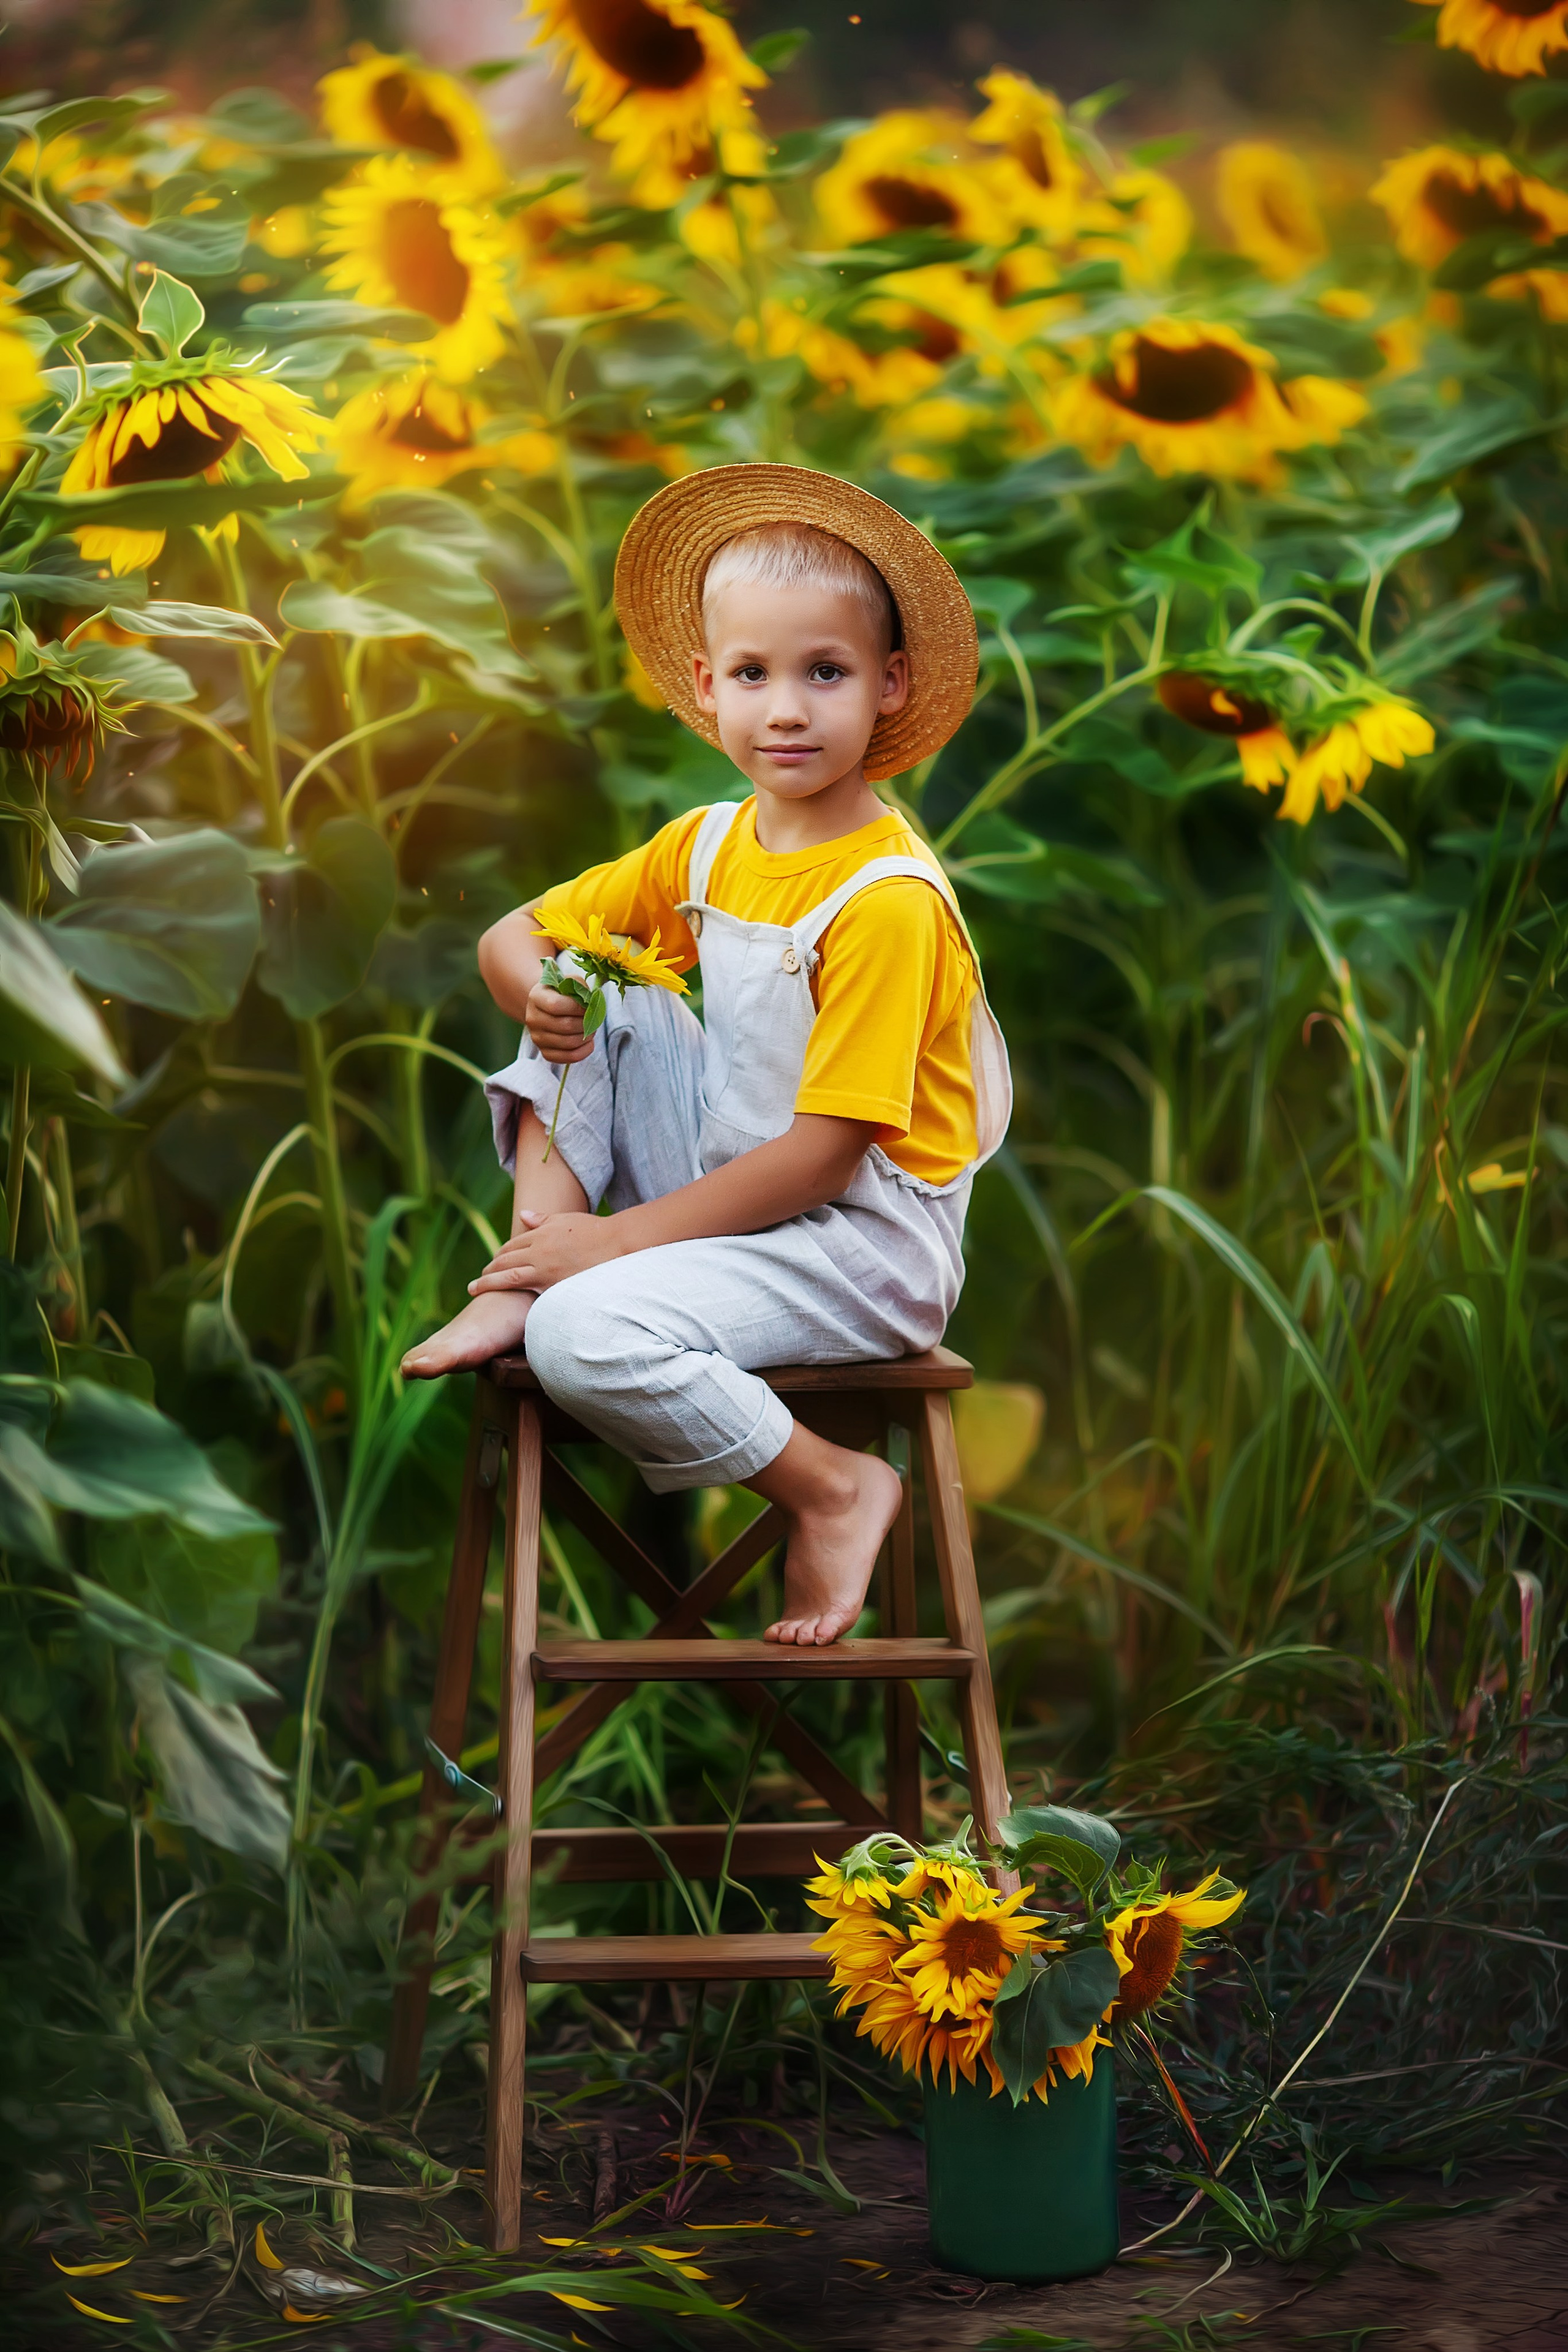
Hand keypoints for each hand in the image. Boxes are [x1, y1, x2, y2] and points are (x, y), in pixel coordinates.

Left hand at [468, 1208, 624, 1292]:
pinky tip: (507, 1302)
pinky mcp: (556, 1287)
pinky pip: (529, 1293)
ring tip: (477, 1288)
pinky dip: (515, 1296)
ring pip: (509, 1278)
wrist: (619, 1244)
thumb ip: (542, 1219)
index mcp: (540, 1235)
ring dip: (489, 1283)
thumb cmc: (595, 1231)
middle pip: (505, 1261)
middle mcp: (539, 1252)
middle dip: (488, 1270)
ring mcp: (546, 1271)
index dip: (499, 1255)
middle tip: (477, 1281)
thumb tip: (522, 1216)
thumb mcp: (565, 1219)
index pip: (511, 1246)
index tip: (492, 1263)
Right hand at [525, 980, 591, 1065]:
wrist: (546, 1007)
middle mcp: (533, 1019)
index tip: (589, 1006)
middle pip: (564, 1026)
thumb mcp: (568, 982)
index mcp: (536, 998)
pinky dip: (583, 1052)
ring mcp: (537, 1038)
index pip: (556, 1006)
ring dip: (586, 1037)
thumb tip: (591, 1003)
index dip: (577, 1008)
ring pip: (568, 1043)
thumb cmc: (561, 993)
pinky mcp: (545, 1052)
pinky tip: (588, 1043)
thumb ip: (580, 988)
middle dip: (586, 1023)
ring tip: (591, 1029)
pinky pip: (567, 1058)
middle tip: (594, 1019)